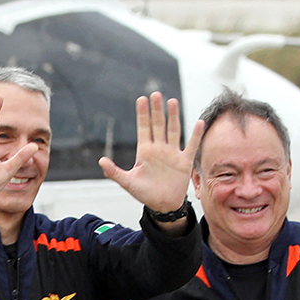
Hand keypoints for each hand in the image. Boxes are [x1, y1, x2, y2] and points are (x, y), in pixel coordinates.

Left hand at [99, 93, 201, 217]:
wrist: (163, 206)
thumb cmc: (144, 194)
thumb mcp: (127, 182)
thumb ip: (114, 172)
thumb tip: (101, 161)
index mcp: (145, 151)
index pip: (143, 128)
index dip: (142, 114)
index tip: (141, 99)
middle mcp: (159, 149)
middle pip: (158, 125)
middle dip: (156, 110)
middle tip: (155, 94)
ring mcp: (172, 154)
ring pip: (173, 130)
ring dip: (173, 116)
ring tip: (172, 101)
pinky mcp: (184, 162)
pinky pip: (191, 146)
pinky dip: (196, 135)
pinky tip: (199, 123)